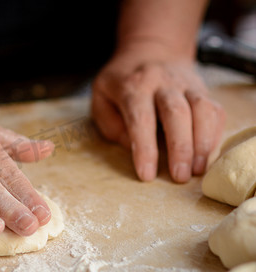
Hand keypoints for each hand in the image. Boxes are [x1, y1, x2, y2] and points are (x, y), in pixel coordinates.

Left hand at [92, 51, 225, 182]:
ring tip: (197, 170)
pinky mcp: (202, 89)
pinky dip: (213, 135)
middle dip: (179, 148)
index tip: (147, 175)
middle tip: (179, 177)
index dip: (144, 148)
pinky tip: (205, 155)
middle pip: (176, 113)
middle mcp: (161, 82)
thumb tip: (131, 146)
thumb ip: (110, 123)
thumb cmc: (121, 82)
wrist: (151, 50)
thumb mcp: (101, 97)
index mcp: (132, 85)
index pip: (140, 118)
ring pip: (202, 110)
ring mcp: (185, 84)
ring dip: (202, 142)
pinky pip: (215, 110)